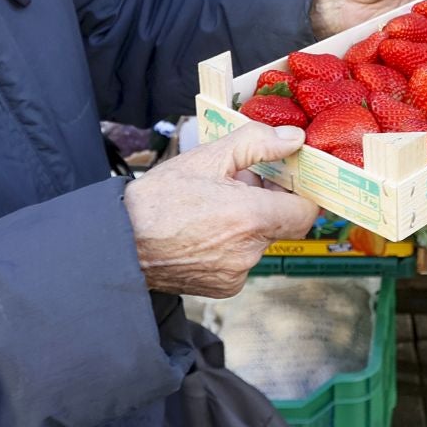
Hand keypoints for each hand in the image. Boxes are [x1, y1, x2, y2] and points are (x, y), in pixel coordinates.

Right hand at [123, 123, 319, 296]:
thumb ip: (257, 143)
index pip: (306, 211)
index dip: (302, 193)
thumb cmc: (159, 200)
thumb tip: (294, 139)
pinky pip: (243, 261)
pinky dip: (234, 245)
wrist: (120, 245)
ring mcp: (237, 274)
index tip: (288, 179)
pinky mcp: (225, 288)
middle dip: (269, 201)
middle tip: (241, 183)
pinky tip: (207, 230)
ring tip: (215, 206)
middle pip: (282, 224)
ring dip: (249, 223)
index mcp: (251, 217)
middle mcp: (249, 251)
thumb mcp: (207, 158)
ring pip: (261, 241)